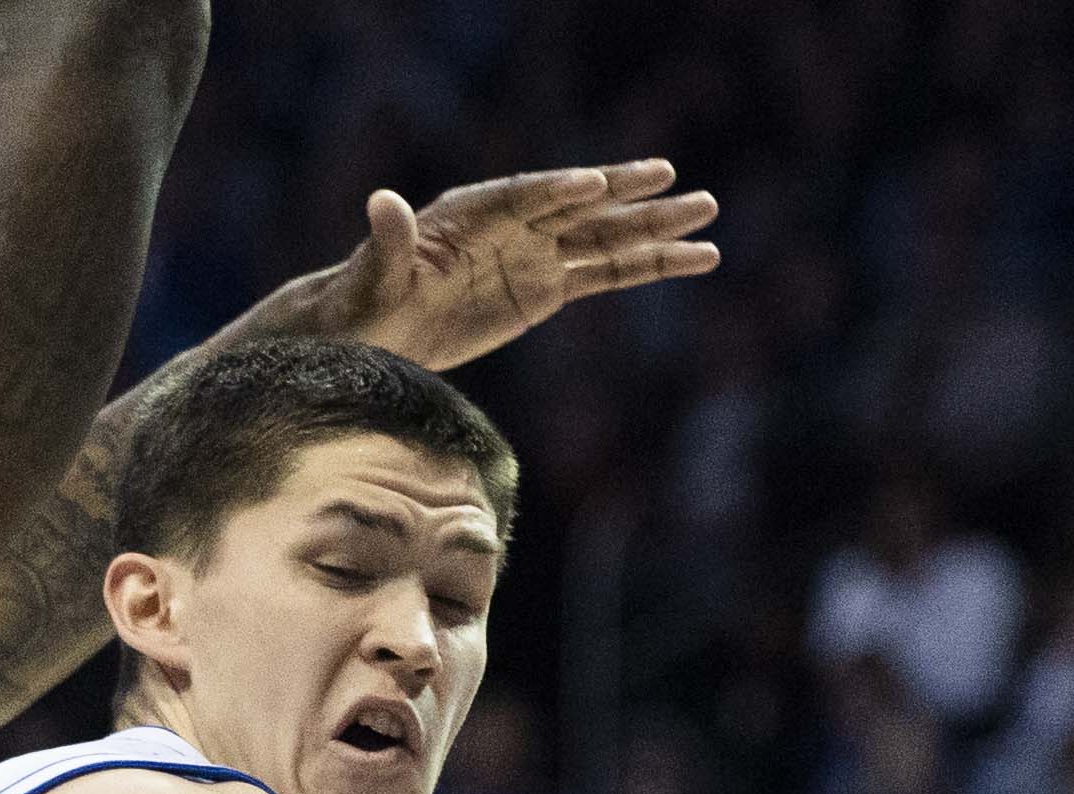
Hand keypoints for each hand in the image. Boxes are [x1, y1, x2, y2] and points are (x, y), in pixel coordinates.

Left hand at [310, 161, 721, 372]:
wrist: (373, 332)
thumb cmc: (364, 302)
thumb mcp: (372, 276)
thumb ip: (387, 242)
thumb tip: (382, 202)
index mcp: (471, 214)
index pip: (522, 197)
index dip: (557, 191)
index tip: (596, 185)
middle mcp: (513, 224)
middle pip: (577, 207)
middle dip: (624, 195)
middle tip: (673, 179)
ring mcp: (535, 254)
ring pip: (605, 237)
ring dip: (656, 229)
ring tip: (709, 214)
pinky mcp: (547, 288)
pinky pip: (607, 274)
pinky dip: (650, 266)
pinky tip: (697, 258)